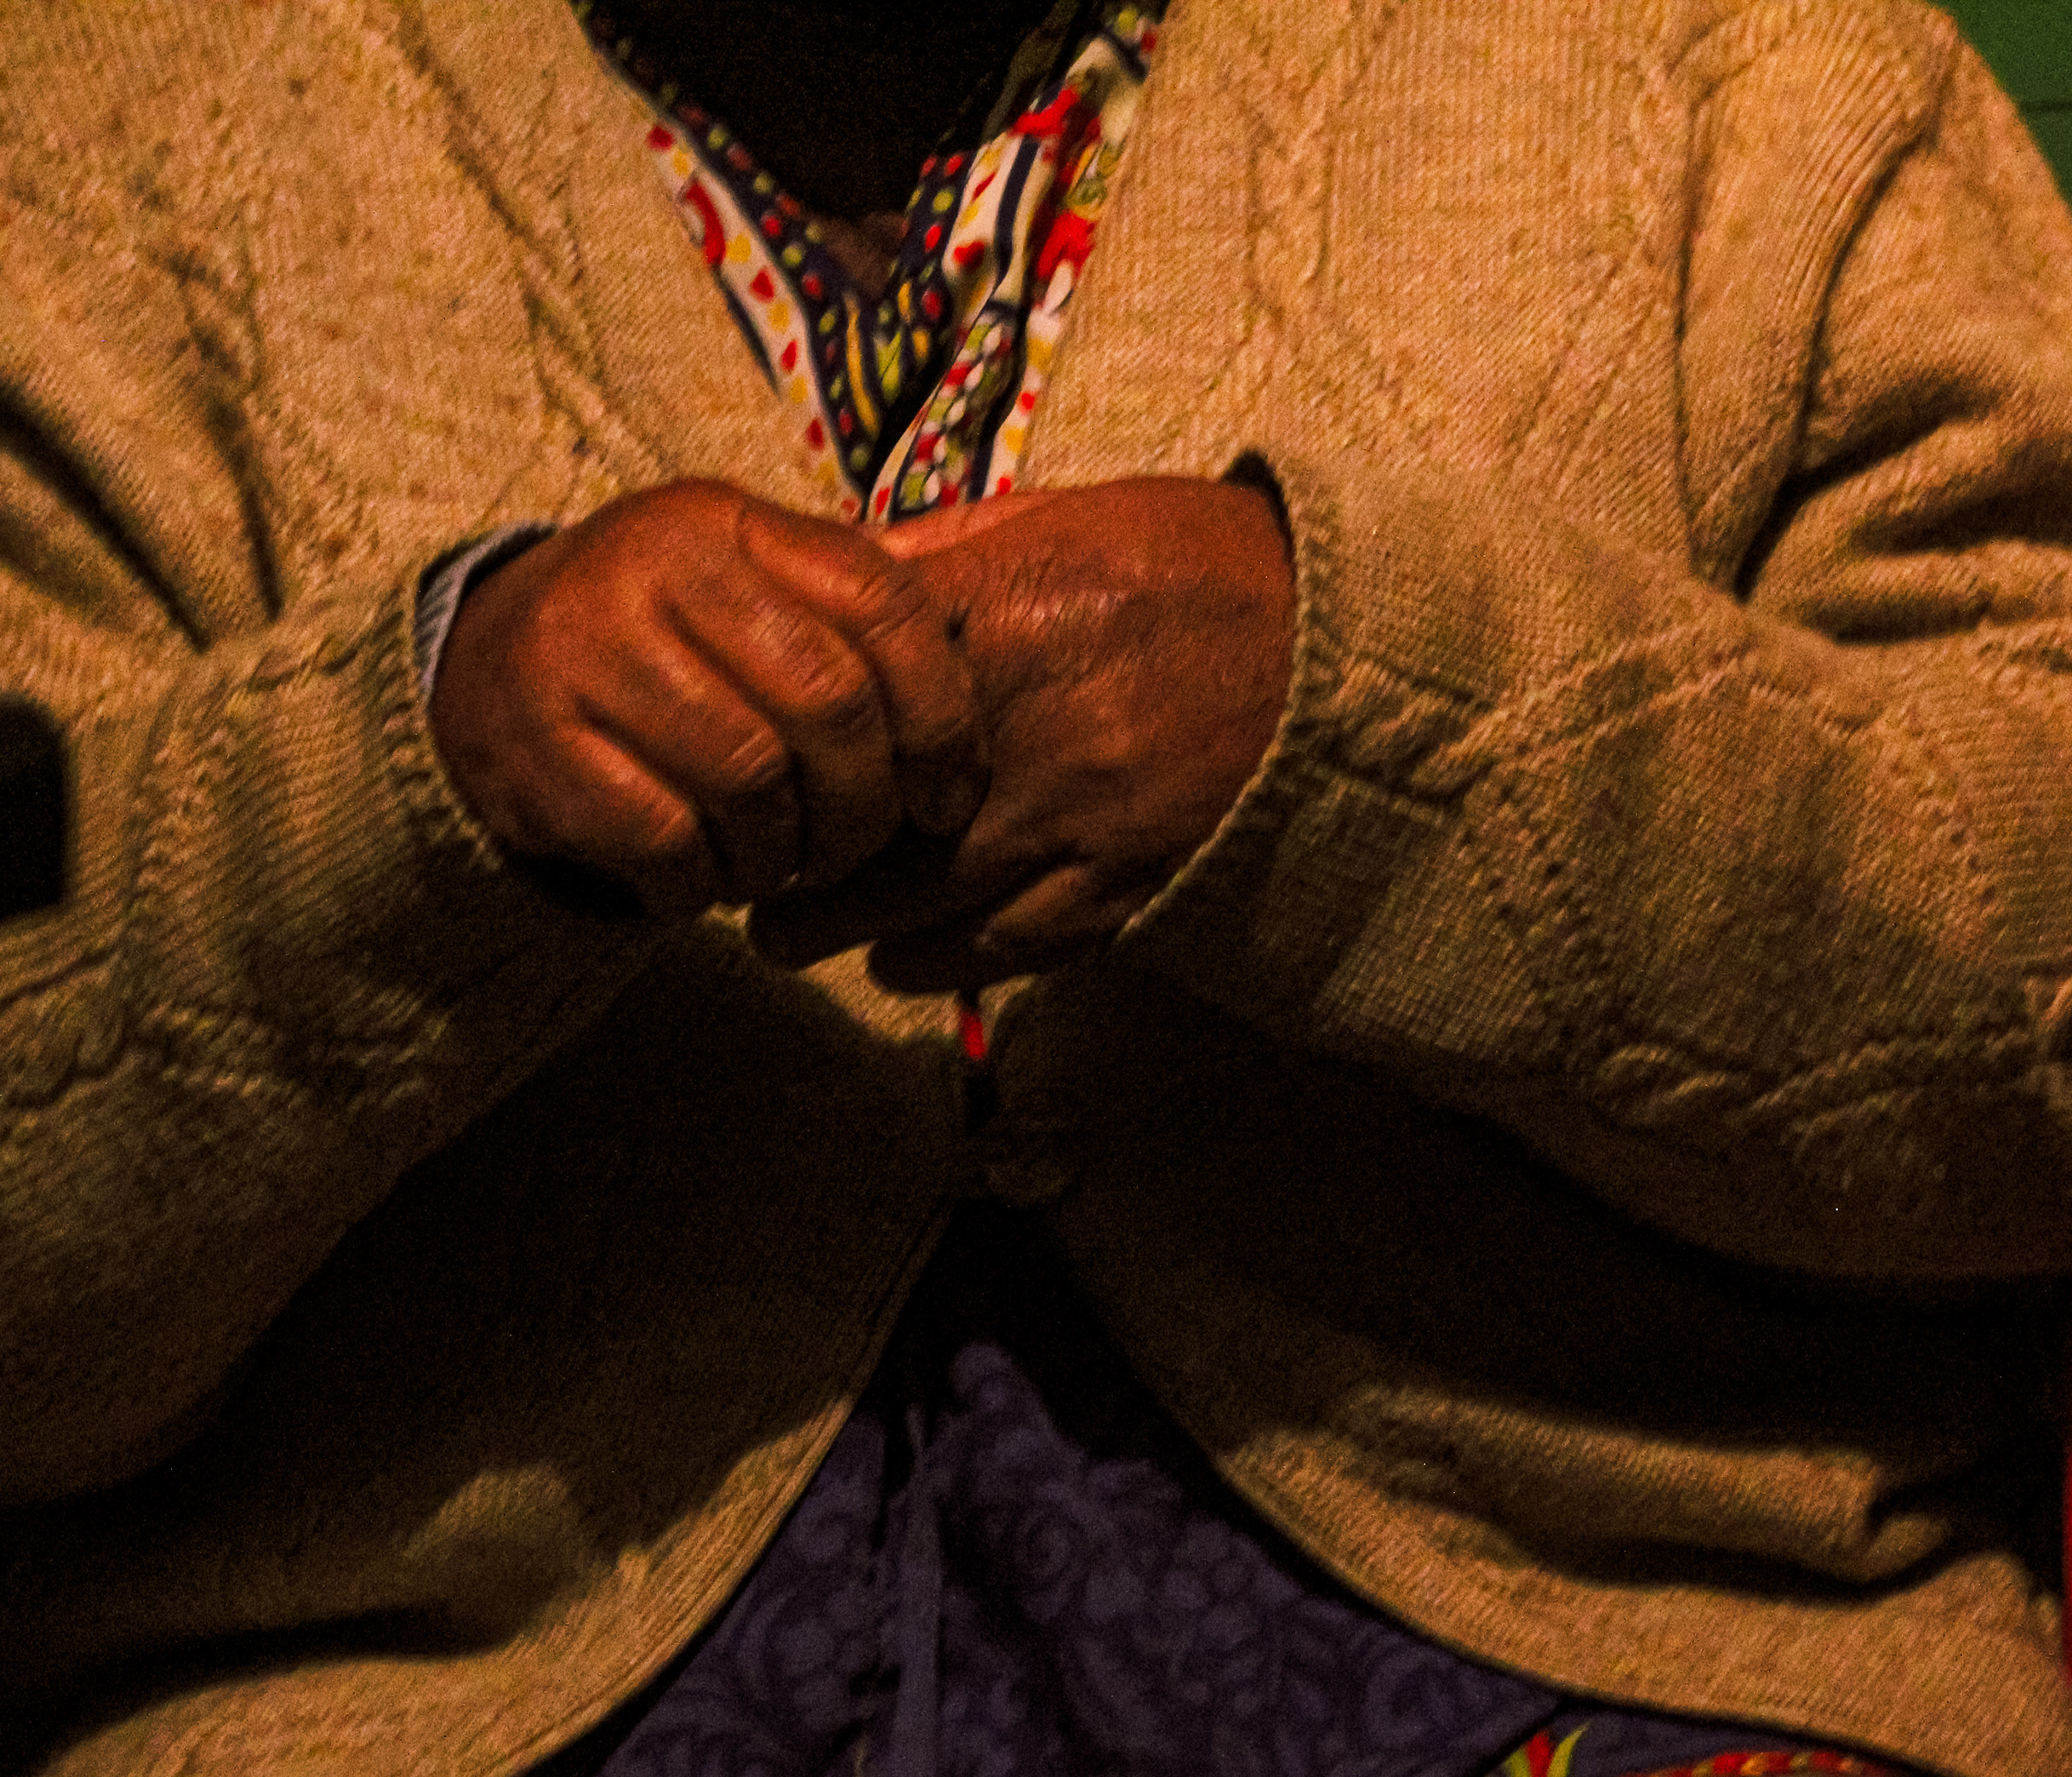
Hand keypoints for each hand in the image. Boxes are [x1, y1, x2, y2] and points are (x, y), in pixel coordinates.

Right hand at [429, 480, 977, 916]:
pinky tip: (701, 881)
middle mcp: (655, 566)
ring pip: (748, 778)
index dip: (941, 714)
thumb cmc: (667, 643)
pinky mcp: (533, 743)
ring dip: (782, 851)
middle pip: (825, 702)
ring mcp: (584, 651)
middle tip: (855, 850)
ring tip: (776, 863)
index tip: (949, 795)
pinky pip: (663, 836)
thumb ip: (855, 609)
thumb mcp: (751, 589)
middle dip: (864, 805)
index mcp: (733, 523)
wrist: (480, 669)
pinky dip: (701, 882)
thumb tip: (992, 635)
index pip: (881, 603)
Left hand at [748, 476, 1293, 987]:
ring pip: (928, 905)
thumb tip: (824, 564)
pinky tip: (904, 963)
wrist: (1333, 633)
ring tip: (802, 940)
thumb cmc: (1188, 559)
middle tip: (748, 890)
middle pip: (867, 826)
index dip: (779, 743)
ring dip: (851, 932)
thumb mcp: (1055, 517)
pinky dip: (946, 962)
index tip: (739, 768)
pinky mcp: (1133, 877)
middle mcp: (1032, 726)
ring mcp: (1086, 814)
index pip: (848, 695)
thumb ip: (937, 550)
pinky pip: (1016, 945)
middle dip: (794, 871)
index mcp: (1000, 619)